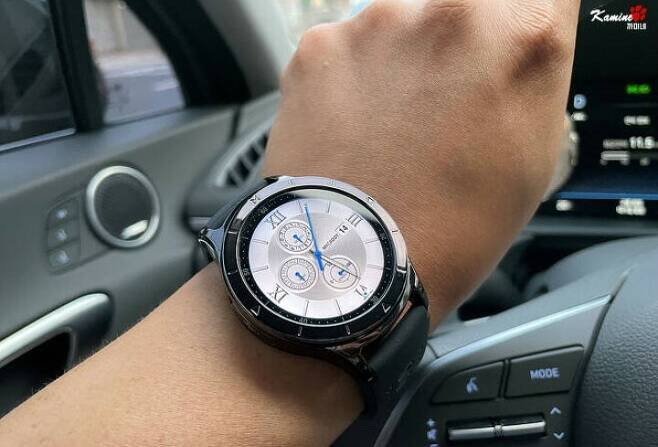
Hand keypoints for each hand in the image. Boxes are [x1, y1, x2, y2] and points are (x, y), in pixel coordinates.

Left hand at [264, 0, 580, 324]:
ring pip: (402, 25)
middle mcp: (451, 13)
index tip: (503, 46)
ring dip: (403, 64)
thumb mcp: (535, 153)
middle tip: (446, 105)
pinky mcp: (320, 46)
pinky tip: (357, 128)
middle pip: (464, 8)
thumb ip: (533, 73)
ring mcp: (378, 24)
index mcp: (521, 36)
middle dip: (459, 47)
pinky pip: (349, 48)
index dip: (520, 20)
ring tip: (393, 130)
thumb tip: (522, 42)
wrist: (354, 262)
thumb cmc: (450, 227)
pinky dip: (354, 79)